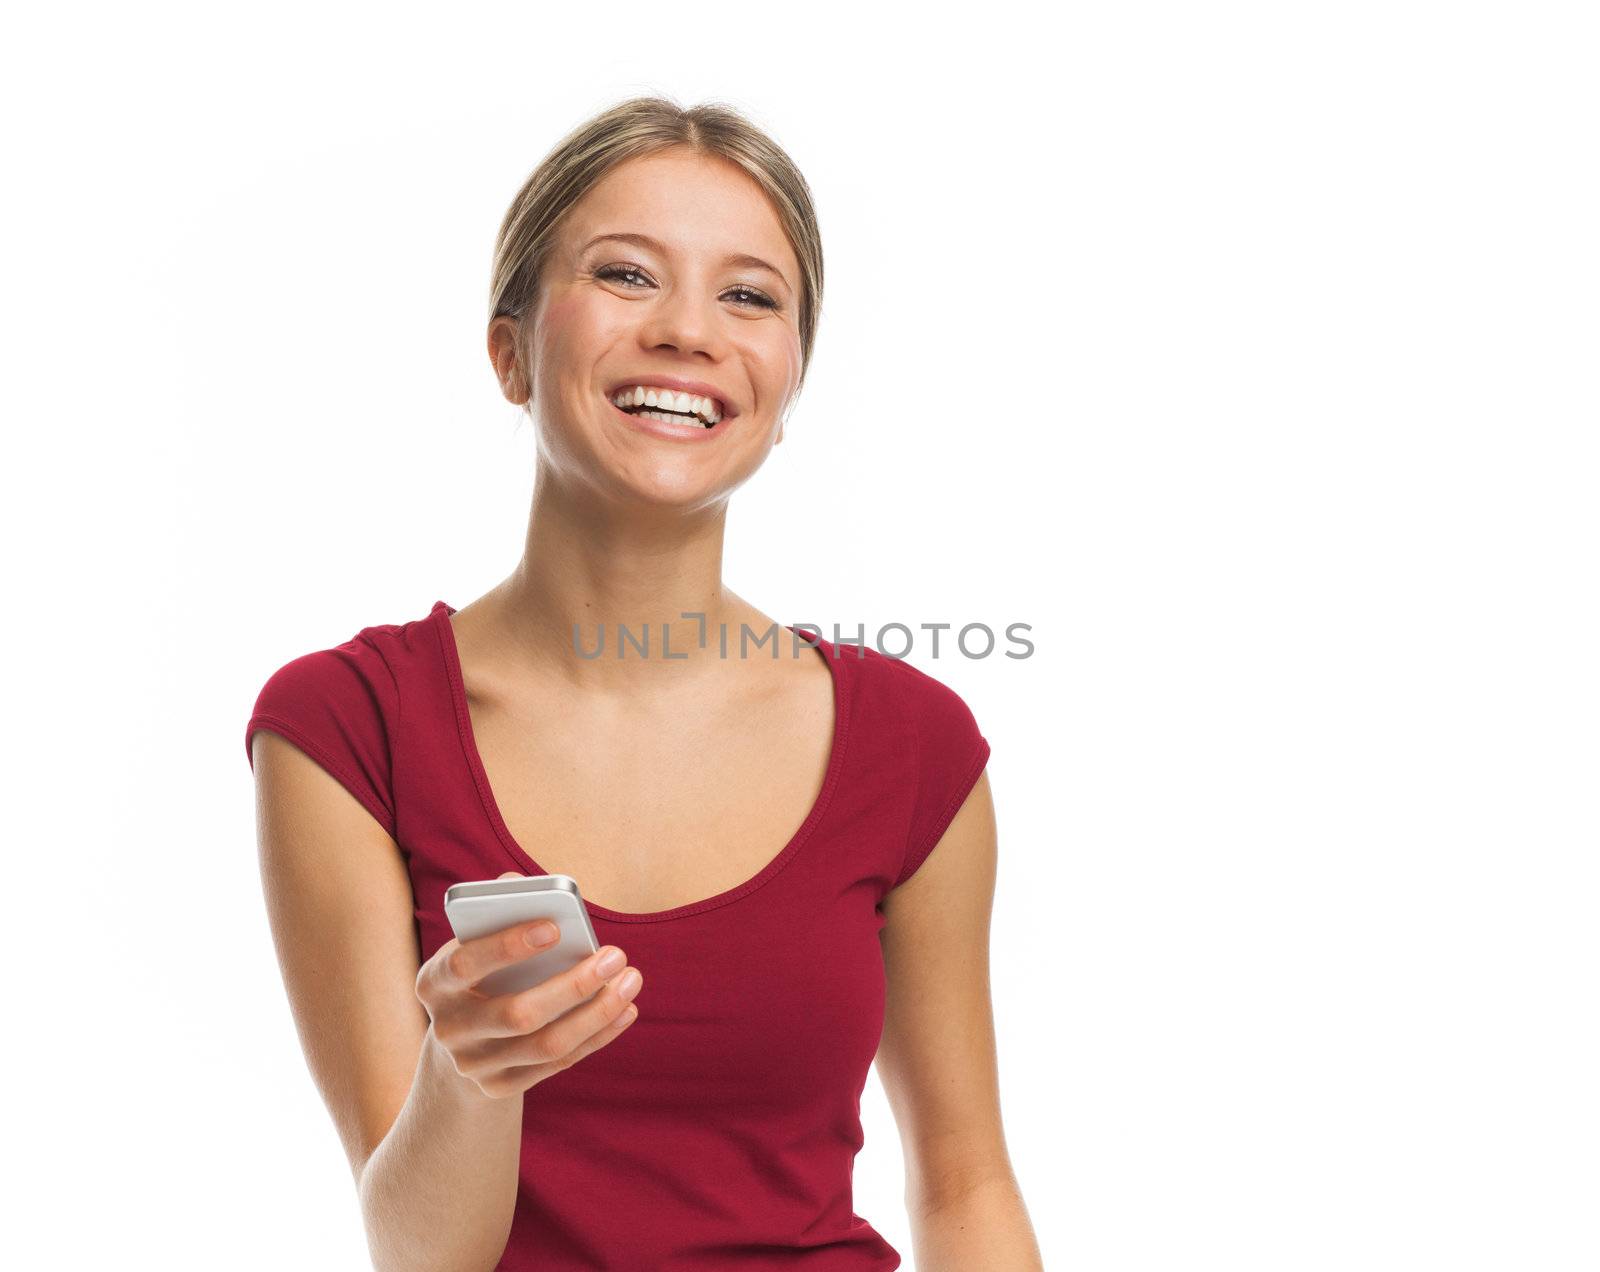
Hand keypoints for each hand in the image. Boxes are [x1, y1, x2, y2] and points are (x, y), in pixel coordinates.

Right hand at [415, 873, 641, 1098]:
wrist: (461, 1043)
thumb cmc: (480, 973)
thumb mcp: (476, 943)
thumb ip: (496, 910)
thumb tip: (520, 882)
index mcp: (434, 982)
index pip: (464, 965)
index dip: (507, 946)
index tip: (555, 926)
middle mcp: (449, 1029)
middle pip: (516, 1014)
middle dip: (573, 985)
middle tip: (616, 955)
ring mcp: (473, 1064)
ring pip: (545, 1045)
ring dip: (596, 1013)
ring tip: (630, 981)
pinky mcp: (500, 1087)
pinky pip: (557, 1064)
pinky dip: (597, 1036)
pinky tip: (625, 1010)